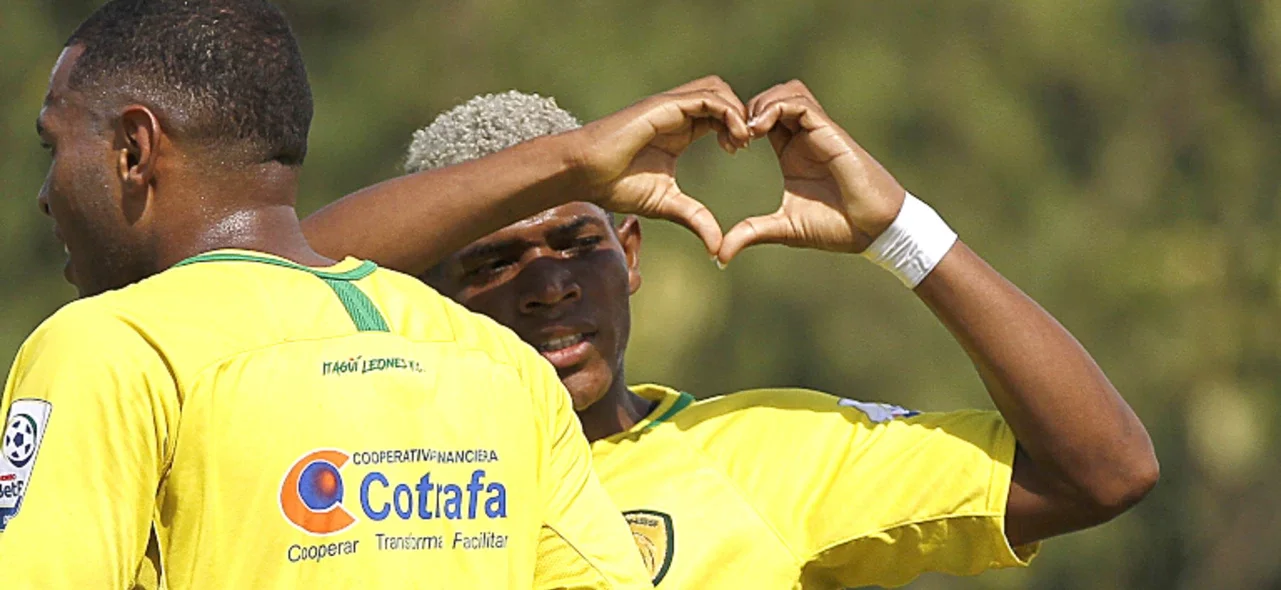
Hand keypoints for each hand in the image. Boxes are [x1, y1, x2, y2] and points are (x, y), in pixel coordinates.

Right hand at [569, 76, 751, 254]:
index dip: (735, 127)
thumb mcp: (666, 203)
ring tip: (741, 139)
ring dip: (736, 111)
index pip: (716, 114)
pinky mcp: (663, 106)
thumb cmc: (615, 184)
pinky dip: (726, 112)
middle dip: (740, 114)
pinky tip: (732, 137)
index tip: (740, 151)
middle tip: (745, 143)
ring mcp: (669, 106)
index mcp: (678, 130)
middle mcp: (675, 112)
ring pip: (716, 89)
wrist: (584, 172)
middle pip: (721, 94)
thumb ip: (694, 218)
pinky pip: (706, 98)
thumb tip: (717, 247)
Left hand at [718, 80, 906, 264]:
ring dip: (761, 104)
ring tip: (747, 132)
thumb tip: (720, 256)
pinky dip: (776, 108)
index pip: (761, 120)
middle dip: (746, 109)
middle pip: (772, 98)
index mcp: (791, 152)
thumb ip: (751, 234)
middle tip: (732, 137)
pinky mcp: (830, 131)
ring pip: (787, 92)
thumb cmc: (836, 228)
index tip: (727, 147)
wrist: (873, 229)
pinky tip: (759, 130)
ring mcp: (818, 132)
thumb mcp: (783, 229)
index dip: (739, 124)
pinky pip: (800, 103)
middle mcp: (804, 137)